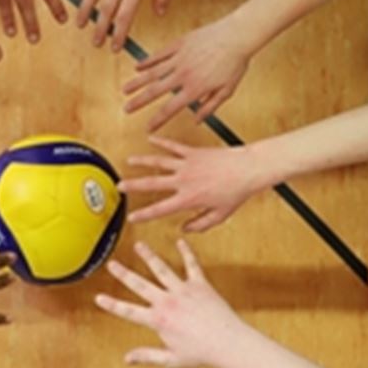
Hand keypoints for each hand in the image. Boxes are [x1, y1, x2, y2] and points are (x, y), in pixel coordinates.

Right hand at [96, 240, 252, 367]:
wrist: (228, 343)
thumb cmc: (201, 353)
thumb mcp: (171, 359)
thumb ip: (147, 356)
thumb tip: (127, 359)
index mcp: (158, 320)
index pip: (128, 311)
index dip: (111, 305)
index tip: (98, 297)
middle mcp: (167, 302)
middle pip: (140, 285)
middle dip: (123, 274)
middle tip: (112, 264)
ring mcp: (183, 291)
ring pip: (161, 269)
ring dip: (149, 256)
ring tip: (139, 245)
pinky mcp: (200, 285)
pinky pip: (191, 265)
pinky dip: (186, 252)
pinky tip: (180, 241)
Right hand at [120, 137, 259, 230]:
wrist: (248, 169)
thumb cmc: (236, 192)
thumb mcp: (220, 215)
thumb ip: (200, 224)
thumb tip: (185, 228)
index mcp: (188, 199)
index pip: (160, 209)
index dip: (143, 214)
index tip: (131, 217)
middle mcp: (184, 181)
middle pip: (152, 183)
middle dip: (133, 186)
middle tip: (119, 186)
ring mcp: (187, 164)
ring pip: (158, 162)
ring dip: (142, 161)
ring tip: (128, 161)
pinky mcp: (193, 152)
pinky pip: (173, 146)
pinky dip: (161, 142)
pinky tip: (150, 138)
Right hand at [124, 17, 251, 131]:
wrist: (238, 36)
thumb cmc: (235, 63)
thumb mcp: (227, 90)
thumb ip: (210, 107)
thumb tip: (197, 120)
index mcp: (195, 89)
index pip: (170, 109)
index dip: (157, 120)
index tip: (148, 128)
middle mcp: (183, 75)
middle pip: (155, 91)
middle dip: (139, 102)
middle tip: (126, 109)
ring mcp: (179, 58)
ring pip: (152, 73)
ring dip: (137, 82)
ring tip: (124, 90)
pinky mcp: (179, 44)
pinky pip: (159, 55)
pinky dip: (147, 61)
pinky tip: (137, 67)